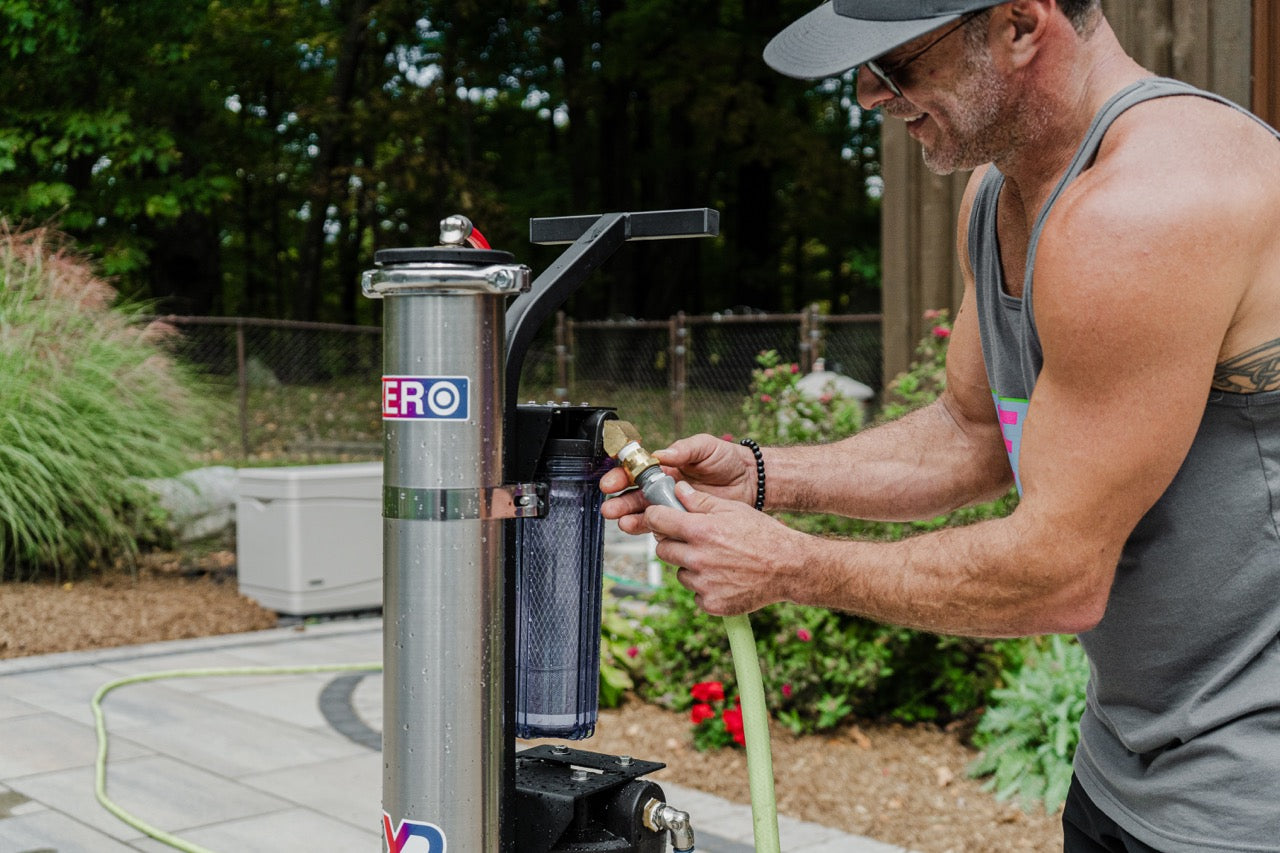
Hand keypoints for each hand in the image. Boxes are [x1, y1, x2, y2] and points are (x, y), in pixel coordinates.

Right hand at [600, 433, 755, 534]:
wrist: (749, 481)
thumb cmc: (727, 459)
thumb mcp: (706, 447)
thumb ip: (684, 449)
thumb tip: (662, 454)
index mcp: (665, 466)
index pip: (636, 470)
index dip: (620, 476)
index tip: (611, 483)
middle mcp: (663, 486)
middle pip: (634, 494)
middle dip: (619, 501)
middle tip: (610, 508)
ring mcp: (672, 505)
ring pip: (644, 513)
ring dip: (630, 518)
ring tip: (623, 523)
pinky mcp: (683, 520)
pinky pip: (663, 526)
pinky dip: (651, 530)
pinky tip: (646, 531)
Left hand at [647, 481, 803, 615]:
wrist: (788, 568)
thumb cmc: (763, 534)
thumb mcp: (733, 509)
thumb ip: (701, 501)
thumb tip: (677, 489)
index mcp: (701, 530)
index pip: (657, 520)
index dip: (656, 516)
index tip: (660, 518)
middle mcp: (698, 558)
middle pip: (662, 549)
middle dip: (673, 543)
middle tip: (693, 541)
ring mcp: (704, 584)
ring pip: (680, 572)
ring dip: (691, 567)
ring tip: (717, 561)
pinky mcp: (711, 603)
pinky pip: (695, 594)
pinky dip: (705, 588)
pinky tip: (725, 578)